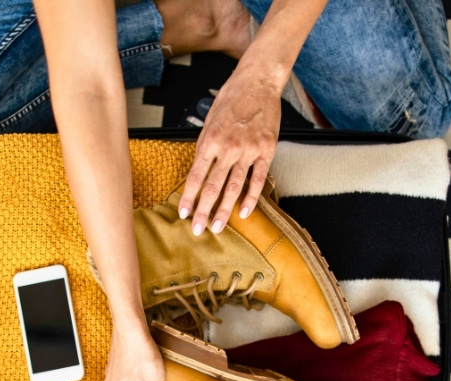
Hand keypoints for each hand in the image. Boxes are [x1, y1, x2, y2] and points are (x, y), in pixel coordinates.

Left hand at [177, 63, 281, 233]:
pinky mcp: (266, 151)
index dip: (188, 197)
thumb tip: (198, 172)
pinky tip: (244, 213)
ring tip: (217, 227)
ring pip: (234, 188)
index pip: (195, 176)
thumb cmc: (232, 99)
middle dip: (203, 211)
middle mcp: (228, 148)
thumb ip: (205, 147)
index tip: (183, 213)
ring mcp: (248, 150)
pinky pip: (258, 179)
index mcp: (210, 141)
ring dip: (224, 211)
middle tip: (197, 230)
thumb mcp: (210, 121)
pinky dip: (251, 198)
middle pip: (213, 187)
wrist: (258, 81)